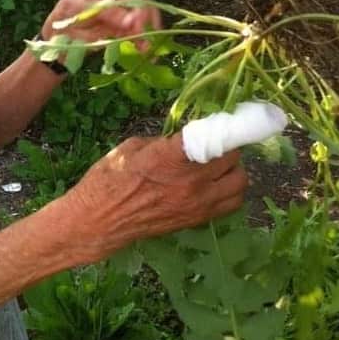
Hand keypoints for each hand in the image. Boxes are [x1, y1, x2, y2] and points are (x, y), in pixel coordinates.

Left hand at [41, 0, 160, 45]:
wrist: (61, 36)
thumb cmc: (69, 12)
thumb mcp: (82, 5)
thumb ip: (106, 11)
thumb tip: (132, 21)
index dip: (139, 3)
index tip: (136, 22)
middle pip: (146, 4)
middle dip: (146, 22)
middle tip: (143, 39)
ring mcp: (131, 14)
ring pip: (148, 21)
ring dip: (148, 36)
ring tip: (145, 49)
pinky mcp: (130, 32)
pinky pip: (142, 36)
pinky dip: (144, 44)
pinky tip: (144, 53)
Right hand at [60, 133, 246, 264]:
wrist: (99, 221)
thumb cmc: (108, 180)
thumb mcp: (131, 148)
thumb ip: (162, 142)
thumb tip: (179, 139)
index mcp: (171, 157)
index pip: (213, 136)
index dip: (222, 124)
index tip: (222, 118)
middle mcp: (191, 181)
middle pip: (232, 157)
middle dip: (226, 144)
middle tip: (214, 140)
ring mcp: (197, 203)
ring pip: (240, 181)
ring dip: (233, 168)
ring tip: (218, 164)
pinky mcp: (198, 219)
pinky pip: (232, 203)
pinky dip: (230, 190)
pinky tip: (215, 184)